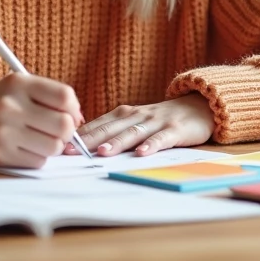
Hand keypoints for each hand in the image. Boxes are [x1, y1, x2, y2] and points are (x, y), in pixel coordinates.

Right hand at [0, 73, 83, 167]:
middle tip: (58, 130)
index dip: (74, 108)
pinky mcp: (0, 155)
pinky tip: (26, 147)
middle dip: (68, 130)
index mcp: (18, 84)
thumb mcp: (19, 86)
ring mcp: (4, 132)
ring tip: (41, 139)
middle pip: (64, 125)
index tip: (70, 114)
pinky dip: (38, 157)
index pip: (64, 96)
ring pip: (54, 147)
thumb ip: (49, 96)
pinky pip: (38, 162)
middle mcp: (10, 107)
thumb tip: (78, 119)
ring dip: (54, 146)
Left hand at [65, 93, 214, 156]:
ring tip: (102, 153)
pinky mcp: (175, 130)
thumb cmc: (161, 119)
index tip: (60, 144)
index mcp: (124, 113)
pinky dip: (151, 145)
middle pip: (110, 128)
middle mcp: (137, 115)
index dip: (79, 135)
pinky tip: (141, 154)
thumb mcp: (136, 121)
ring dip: (117, 142)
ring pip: (133, 132)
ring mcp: (156, 122)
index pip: (98, 123)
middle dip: (90, 140)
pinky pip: (161, 139)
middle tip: (71, 150)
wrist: (199, 106)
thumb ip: (114, 130)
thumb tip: (84, 144)